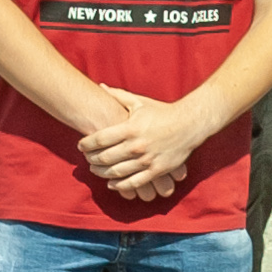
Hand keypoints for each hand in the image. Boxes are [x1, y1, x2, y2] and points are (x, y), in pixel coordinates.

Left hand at [79, 93, 194, 197]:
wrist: (190, 124)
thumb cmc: (163, 112)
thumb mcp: (140, 102)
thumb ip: (118, 95)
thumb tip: (100, 86)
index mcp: (130, 128)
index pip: (99, 139)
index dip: (86, 144)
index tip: (81, 146)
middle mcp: (136, 145)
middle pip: (105, 158)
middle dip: (91, 160)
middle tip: (86, 159)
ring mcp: (147, 160)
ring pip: (116, 172)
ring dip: (102, 173)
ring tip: (95, 170)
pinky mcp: (156, 170)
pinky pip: (134, 182)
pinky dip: (120, 185)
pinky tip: (112, 183)